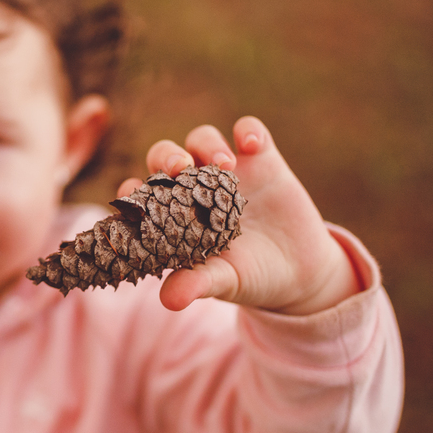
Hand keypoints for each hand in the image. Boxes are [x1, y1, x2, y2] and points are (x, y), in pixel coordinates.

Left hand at [118, 117, 359, 314]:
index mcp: (172, 213)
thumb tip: (168, 301)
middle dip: (167, 156)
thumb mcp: (224, 282)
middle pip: (167, 155)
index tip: (133, 196)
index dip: (133, 191)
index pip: (141, 193)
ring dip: (207, 145)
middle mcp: (193, 185)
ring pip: (202, 139)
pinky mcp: (262, 159)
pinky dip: (249, 131)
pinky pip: (250, 131)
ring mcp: (226, 170)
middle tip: (179, 167)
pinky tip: (251, 144)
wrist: (299, 272)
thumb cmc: (248, 277)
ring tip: (224, 165)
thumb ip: (196, 284)